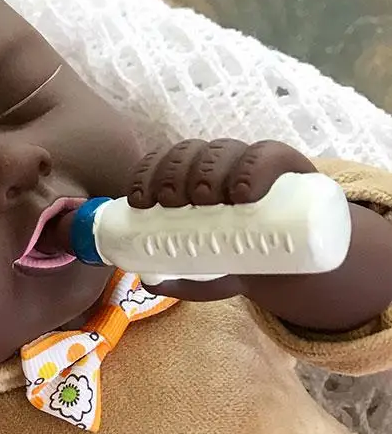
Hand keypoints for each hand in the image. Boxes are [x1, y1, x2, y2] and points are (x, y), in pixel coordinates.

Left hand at [127, 138, 391, 331]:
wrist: (294, 266)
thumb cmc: (239, 259)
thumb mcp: (206, 274)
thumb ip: (179, 279)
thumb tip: (148, 283)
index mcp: (189, 181)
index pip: (162, 164)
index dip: (146, 174)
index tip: (140, 201)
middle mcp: (218, 166)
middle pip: (189, 155)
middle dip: (173, 174)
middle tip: (174, 202)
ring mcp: (251, 164)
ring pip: (222, 150)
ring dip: (207, 171)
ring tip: (207, 200)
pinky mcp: (288, 167)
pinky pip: (268, 154)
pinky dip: (253, 167)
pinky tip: (242, 191)